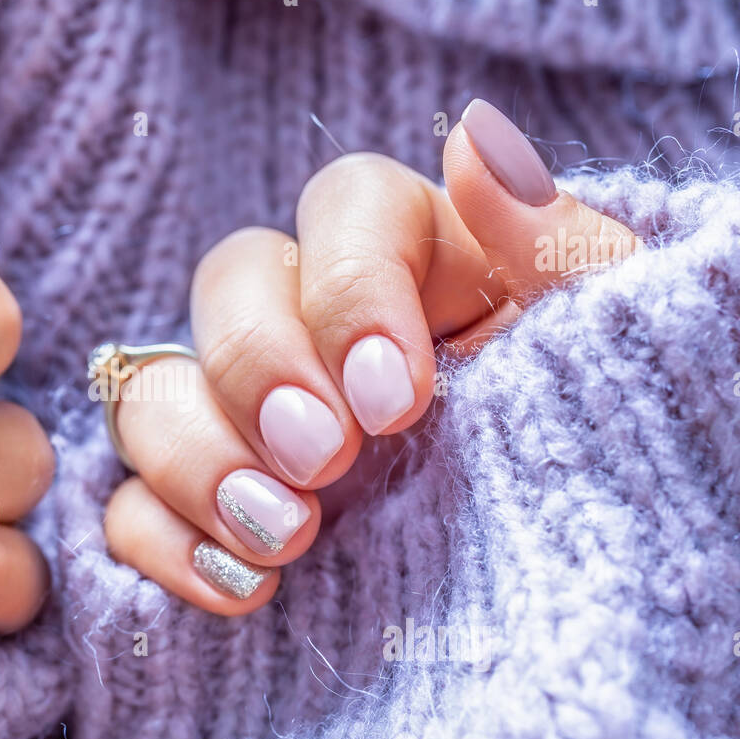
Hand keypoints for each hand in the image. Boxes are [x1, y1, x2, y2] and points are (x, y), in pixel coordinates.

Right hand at [104, 99, 640, 613]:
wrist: (580, 591)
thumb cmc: (600, 445)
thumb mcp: (608, 348)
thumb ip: (553, 247)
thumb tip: (473, 146)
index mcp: (416, 262)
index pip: (344, 208)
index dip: (350, 289)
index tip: (399, 400)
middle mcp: (315, 328)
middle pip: (229, 282)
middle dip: (259, 368)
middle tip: (324, 461)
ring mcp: (249, 424)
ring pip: (156, 390)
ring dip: (198, 458)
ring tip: (287, 536)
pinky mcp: (206, 513)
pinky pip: (130, 506)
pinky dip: (165, 542)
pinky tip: (242, 588)